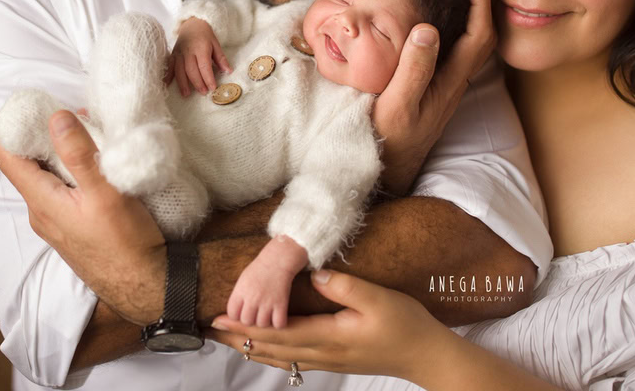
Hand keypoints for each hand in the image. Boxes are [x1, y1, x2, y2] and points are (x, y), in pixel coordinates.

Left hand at [0, 106, 166, 324]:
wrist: (144, 285)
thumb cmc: (126, 243)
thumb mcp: (105, 193)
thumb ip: (79, 155)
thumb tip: (56, 117)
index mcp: (43, 202)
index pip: (10, 161)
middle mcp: (43, 214)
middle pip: (24, 168)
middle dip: (24, 138)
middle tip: (29, 109)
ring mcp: (58, 224)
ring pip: (44, 180)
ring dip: (47, 152)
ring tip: (63, 128)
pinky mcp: (73, 230)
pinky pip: (58, 191)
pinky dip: (62, 169)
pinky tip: (82, 162)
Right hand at [164, 17, 230, 95]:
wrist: (191, 23)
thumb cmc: (205, 34)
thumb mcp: (216, 44)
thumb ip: (221, 58)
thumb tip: (228, 71)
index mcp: (201, 48)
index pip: (204, 66)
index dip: (208, 78)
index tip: (212, 87)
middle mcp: (188, 51)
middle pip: (191, 70)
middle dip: (197, 83)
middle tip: (203, 93)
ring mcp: (179, 53)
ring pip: (179, 70)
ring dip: (183, 83)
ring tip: (186, 94)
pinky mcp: (172, 54)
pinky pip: (169, 65)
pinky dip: (167, 75)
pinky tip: (166, 84)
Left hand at [209, 270, 561, 390]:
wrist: (426, 356)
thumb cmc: (405, 325)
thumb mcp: (378, 299)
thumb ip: (345, 287)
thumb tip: (316, 274)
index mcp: (328, 338)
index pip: (275, 334)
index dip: (244, 327)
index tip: (218, 318)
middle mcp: (322, 353)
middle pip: (270, 349)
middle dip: (238, 338)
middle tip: (208, 328)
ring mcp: (328, 359)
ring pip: (280, 357)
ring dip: (251, 346)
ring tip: (227, 337)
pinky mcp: (335, 358)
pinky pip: (293, 358)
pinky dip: (271, 352)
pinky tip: (266, 347)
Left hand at [226, 235, 307, 327]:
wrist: (279, 259)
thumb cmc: (260, 269)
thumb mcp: (242, 280)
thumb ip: (237, 297)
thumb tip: (231, 314)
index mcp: (240, 291)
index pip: (232, 314)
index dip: (237, 316)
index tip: (242, 312)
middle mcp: (252, 298)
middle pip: (246, 322)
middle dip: (251, 320)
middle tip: (256, 313)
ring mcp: (267, 302)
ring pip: (262, 325)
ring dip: (265, 322)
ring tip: (267, 314)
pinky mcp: (281, 304)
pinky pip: (278, 324)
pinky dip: (279, 323)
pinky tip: (278, 317)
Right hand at [372, 0, 493, 194]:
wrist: (386, 173)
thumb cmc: (388, 140)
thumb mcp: (396, 104)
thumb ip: (413, 69)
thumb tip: (428, 28)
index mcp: (449, 82)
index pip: (479, 35)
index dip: (480, 2)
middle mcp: (454, 84)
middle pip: (481, 38)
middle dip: (480, 3)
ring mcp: (445, 90)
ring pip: (470, 47)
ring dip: (469, 17)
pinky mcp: (434, 93)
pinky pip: (454, 55)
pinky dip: (453, 32)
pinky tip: (435, 25)